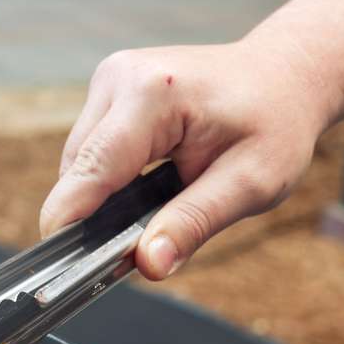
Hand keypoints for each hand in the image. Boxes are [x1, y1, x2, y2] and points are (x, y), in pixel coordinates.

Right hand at [39, 40, 339, 279]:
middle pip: (77, 171)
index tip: (57, 269)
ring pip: (78, 163)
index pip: (91, 171)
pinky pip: (90, 151)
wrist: (286, 75)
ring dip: (103, 198)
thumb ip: (195, 223)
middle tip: (137, 252)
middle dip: (96, 217)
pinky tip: (144, 191)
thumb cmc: (276, 123)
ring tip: (152, 213)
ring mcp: (111, 79)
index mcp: (153, 94)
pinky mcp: (110, 89)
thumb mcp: (250, 184)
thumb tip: (148, 264)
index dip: (70, 223)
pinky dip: (108, 179)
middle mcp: (120, 78)